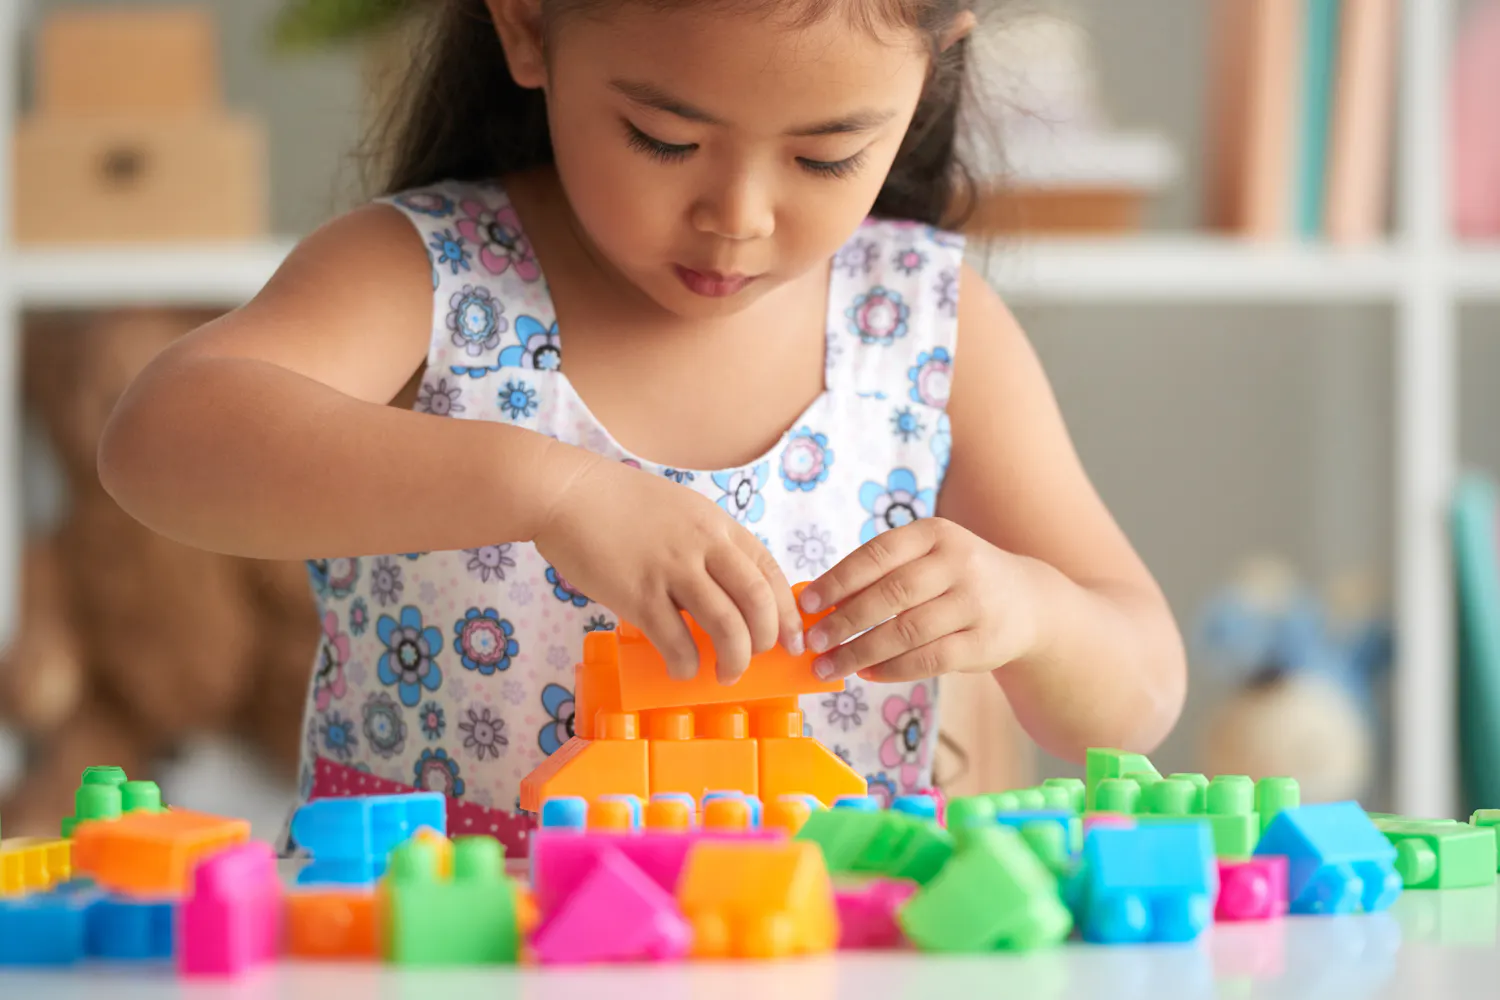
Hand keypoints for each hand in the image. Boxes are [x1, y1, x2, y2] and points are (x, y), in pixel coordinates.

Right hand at [533, 454, 803, 683]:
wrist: (567, 494)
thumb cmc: (619, 505)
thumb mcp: (680, 512)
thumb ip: (706, 546)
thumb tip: (726, 595)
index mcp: (717, 525)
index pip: (770, 572)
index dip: (788, 612)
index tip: (793, 639)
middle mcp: (703, 545)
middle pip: (758, 601)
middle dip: (767, 640)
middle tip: (757, 659)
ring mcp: (671, 570)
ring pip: (726, 626)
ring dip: (734, 660)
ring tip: (726, 674)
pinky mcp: (638, 594)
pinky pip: (677, 641)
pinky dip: (687, 664)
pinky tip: (683, 669)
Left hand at [798, 518, 1042, 682]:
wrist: (1027, 603)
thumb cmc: (955, 580)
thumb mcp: (927, 559)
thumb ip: (881, 575)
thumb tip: (818, 603)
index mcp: (935, 533)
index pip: (877, 554)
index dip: (837, 579)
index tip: (806, 603)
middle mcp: (959, 562)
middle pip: (890, 594)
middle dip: (844, 621)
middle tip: (812, 641)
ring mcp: (975, 602)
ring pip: (907, 631)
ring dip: (860, 652)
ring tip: (829, 666)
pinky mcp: (984, 641)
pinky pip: (929, 659)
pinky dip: (893, 669)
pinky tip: (867, 674)